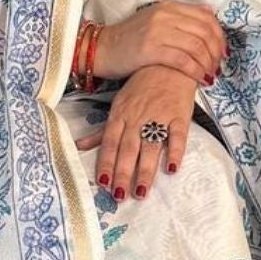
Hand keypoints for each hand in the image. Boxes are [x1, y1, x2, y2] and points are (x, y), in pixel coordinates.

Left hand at [74, 65, 196, 200]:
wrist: (169, 63)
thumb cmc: (141, 87)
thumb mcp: (118, 105)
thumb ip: (102, 130)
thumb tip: (81, 146)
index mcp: (121, 116)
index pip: (110, 143)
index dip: (106, 164)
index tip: (103, 184)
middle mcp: (137, 118)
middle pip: (128, 149)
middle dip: (123, 173)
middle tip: (120, 196)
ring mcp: (159, 117)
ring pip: (150, 147)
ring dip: (145, 170)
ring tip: (141, 192)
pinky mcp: (180, 116)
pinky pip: (177, 137)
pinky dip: (175, 152)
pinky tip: (171, 169)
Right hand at [93, 1, 226, 85]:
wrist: (101, 49)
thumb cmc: (129, 39)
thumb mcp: (155, 19)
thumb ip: (180, 17)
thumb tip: (208, 13)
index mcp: (169, 7)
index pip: (206, 17)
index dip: (219, 36)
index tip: (222, 52)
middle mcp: (165, 15)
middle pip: (205, 32)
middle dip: (216, 52)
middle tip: (218, 67)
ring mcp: (158, 31)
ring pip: (197, 46)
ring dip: (208, 64)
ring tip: (210, 76)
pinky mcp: (150, 49)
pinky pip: (183, 60)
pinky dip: (196, 71)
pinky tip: (199, 79)